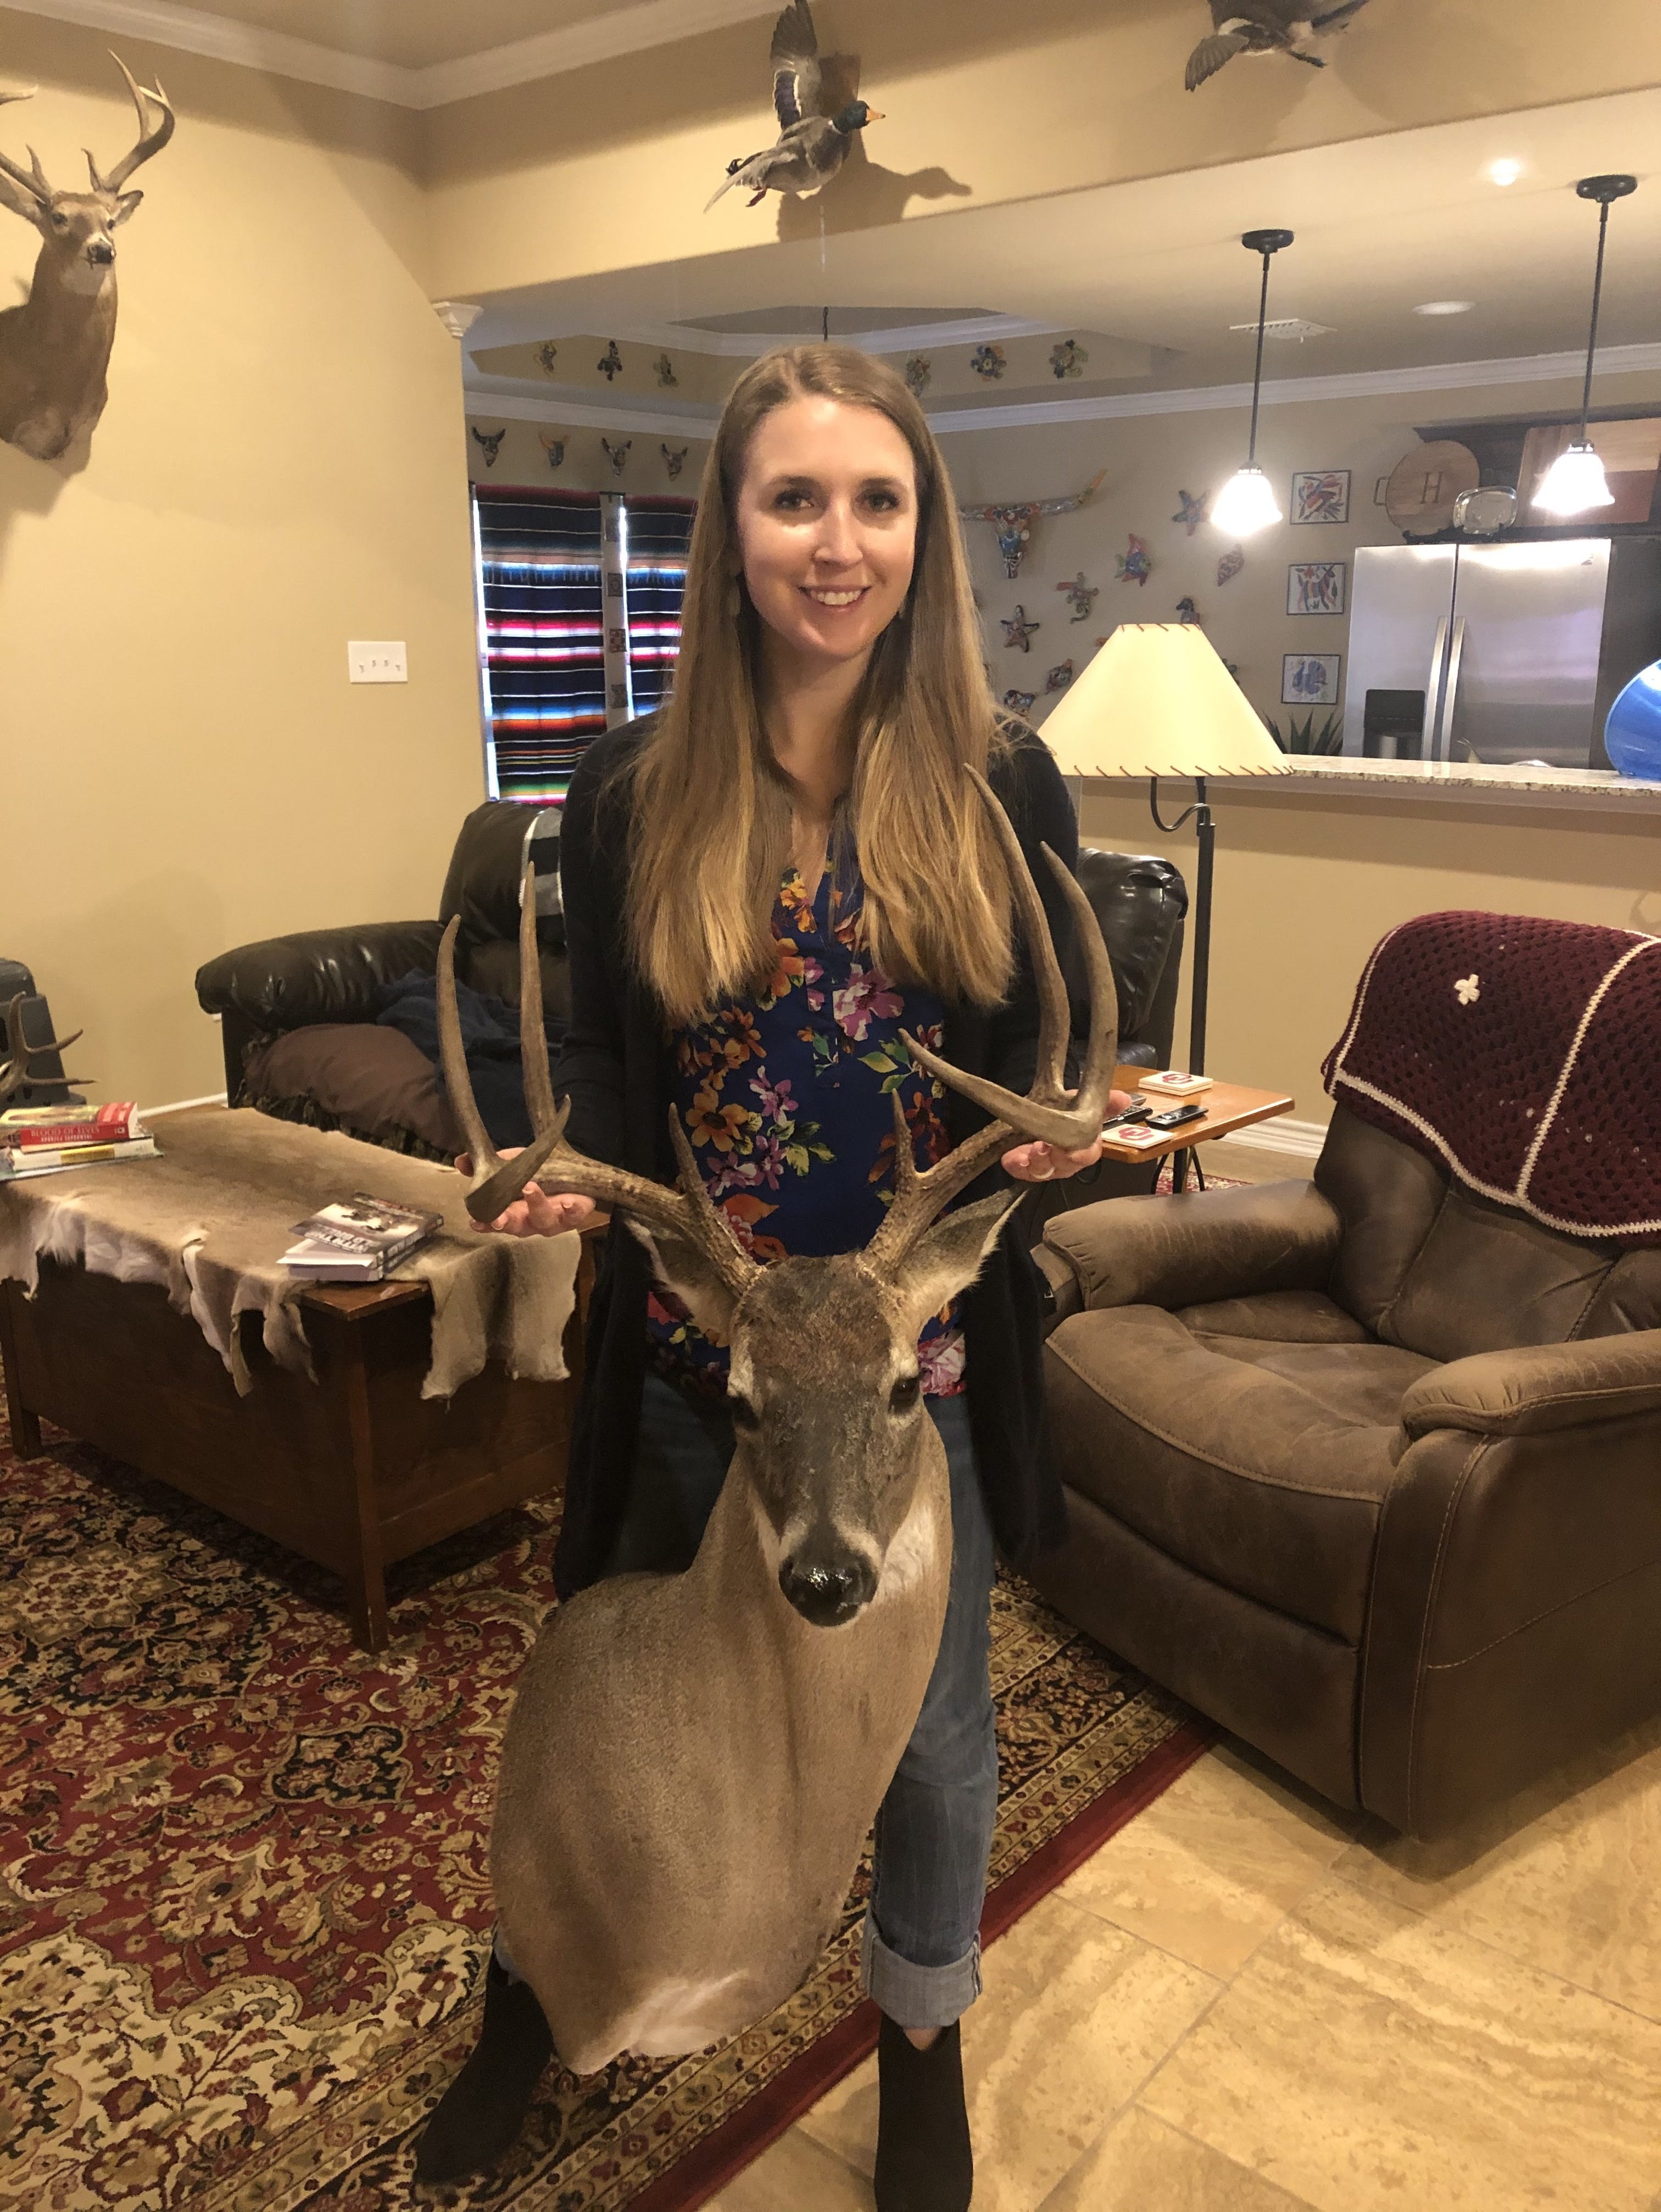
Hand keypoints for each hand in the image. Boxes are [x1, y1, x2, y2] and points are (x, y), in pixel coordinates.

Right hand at [455, 1150, 596, 1236]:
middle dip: (506, 1221)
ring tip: (530, 1188)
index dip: (485, 1224)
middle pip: (517, 1227)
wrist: (574, 1168)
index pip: (495, 1222)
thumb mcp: (512, 1163)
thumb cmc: (539, 1171)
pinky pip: (574, 1216)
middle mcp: (531, 1220)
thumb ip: (489, 1164)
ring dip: (536, 1206)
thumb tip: (461, 1161)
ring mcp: (554, 1220)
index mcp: (513, 1211)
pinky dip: (571, 1210)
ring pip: (543, 1220)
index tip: (475, 1222)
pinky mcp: (576, 1215)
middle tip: (499, 1217)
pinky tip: (568, 1202)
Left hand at [1001, 1090, 1135, 1182]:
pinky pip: (1021, 1171)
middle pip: (1063, 1166)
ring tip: (1026, 1153)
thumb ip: (1105, 1102)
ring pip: (1042, 1171)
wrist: (1045, 1113)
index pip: (1087, 1155)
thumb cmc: (1070, 1111)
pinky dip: (1015, 1165)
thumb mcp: (1086, 1102)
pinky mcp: (1025, 1166)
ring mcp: (1046, 1166)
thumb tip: (1124, 1099)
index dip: (1081, 1155)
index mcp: (1086, 1146)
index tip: (1073, 1151)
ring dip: (1034, 1162)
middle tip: (1042, 1147)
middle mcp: (1067, 1161)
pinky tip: (1009, 1159)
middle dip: (1053, 1159)